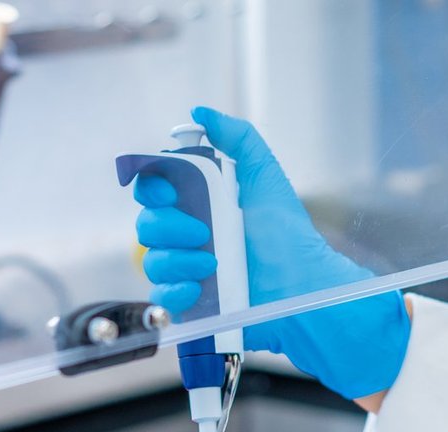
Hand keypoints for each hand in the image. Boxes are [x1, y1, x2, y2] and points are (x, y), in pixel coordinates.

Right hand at [134, 106, 412, 400]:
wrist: (300, 284)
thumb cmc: (286, 232)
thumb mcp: (264, 174)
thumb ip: (236, 138)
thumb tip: (199, 112)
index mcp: (199, 202)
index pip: (153, 189)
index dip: (153, 188)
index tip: (171, 192)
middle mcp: (187, 235)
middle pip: (146, 224)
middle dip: (170, 226)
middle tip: (204, 232)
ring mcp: (186, 270)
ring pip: (152, 260)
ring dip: (177, 260)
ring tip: (212, 263)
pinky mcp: (190, 304)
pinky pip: (162, 297)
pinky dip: (176, 292)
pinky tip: (200, 288)